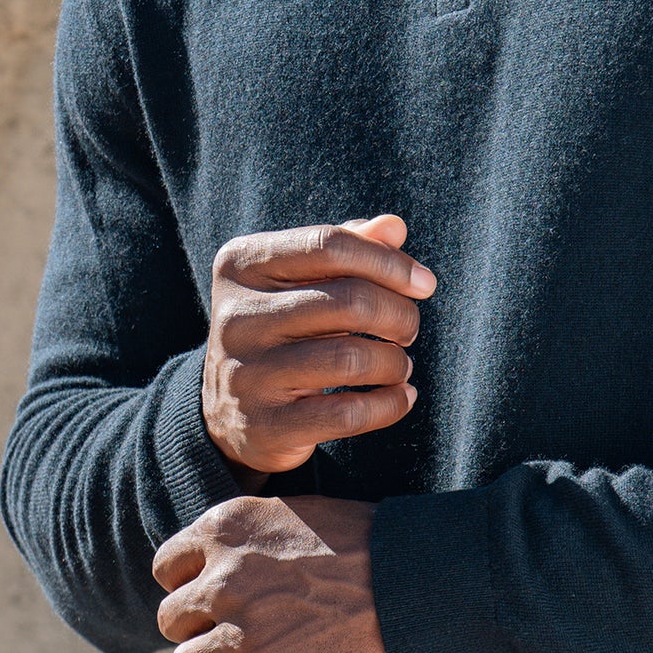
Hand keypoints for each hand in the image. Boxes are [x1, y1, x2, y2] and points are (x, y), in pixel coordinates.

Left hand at [153, 493, 392, 652]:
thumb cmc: (361, 544)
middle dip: (198, 630)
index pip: (167, 568)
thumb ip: (239, 541)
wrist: (414, 582)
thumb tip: (203, 572)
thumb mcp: (290, 515)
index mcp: (226, 530)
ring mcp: (247, 635)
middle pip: (172, 621)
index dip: (188, 586)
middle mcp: (225, 580)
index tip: (214, 598)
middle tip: (236, 634)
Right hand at [202, 214, 434, 483]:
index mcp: (241, 264)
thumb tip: (394, 226)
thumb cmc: (282, 329)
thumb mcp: (301, 281)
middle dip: (399, 315)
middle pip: (349, 301)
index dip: (388, 262)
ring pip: (351, 358)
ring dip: (394, 361)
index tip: (424, 283)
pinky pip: (348, 414)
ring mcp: (246, 373)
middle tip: (409, 329)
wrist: (228, 413)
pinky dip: (389, 404)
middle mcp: (236, 316)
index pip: (329, 245)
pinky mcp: (265, 425)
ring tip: (400, 364)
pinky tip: (401, 397)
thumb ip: (348, 248)